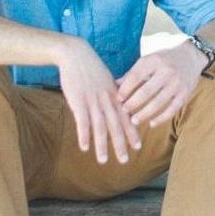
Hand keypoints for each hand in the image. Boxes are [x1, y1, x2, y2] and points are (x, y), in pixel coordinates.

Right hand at [56, 36, 139, 164]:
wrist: (76, 54)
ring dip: (102, 145)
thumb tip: (119, 105)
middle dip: (120, 144)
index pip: (126, 118)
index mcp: (115, 96)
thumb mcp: (106, 80)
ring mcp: (93, 101)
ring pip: (100, 127)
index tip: (138, 147)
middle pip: (116, 126)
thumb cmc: (91, 68)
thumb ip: (113, 94)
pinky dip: (84, 135)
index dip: (132, 132)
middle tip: (124, 161)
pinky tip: (85, 148)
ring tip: (103, 161)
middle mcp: (107, 100)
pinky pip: (82, 121)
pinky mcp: (78, 101)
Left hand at [118, 42, 205, 128]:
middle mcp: (166, 71)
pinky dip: (161, 118)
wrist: (191, 57)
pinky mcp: (185, 93)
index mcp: (154, 61)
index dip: (125, 89)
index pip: (136, 76)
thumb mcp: (148, 60)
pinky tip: (151, 124)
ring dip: (144, 114)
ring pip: (158, 103)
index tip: (118, 99)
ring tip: (134, 121)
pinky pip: (172, 109)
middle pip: (146, 91)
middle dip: (133, 103)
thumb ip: (132, 73)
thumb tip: (114, 85)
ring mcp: (177, 83)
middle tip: (124, 111)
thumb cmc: (164, 60)